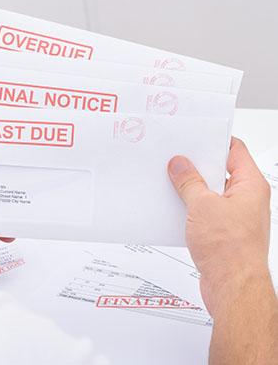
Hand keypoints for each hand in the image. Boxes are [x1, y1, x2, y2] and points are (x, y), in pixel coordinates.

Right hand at [167, 137, 271, 313]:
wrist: (233, 286)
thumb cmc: (231, 250)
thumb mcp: (202, 206)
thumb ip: (189, 182)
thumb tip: (180, 165)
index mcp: (251, 185)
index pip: (234, 150)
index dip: (213, 141)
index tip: (193, 138)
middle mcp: (247, 199)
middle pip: (220, 171)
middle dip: (197, 167)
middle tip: (176, 162)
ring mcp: (236, 215)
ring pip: (211, 193)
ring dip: (191, 190)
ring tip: (173, 185)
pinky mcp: (224, 231)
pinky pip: (205, 211)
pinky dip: (191, 208)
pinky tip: (176, 209)